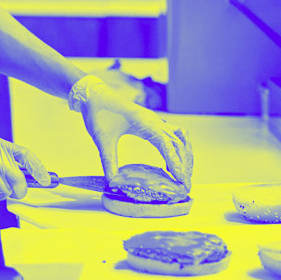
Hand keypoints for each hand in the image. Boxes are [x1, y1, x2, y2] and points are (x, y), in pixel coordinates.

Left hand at [68, 75, 192, 189]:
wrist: (94, 95)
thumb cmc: (97, 113)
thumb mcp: (101, 138)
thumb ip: (108, 159)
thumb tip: (112, 181)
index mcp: (142, 121)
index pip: (166, 143)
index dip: (175, 161)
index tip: (180, 178)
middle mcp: (153, 120)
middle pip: (178, 141)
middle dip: (184, 162)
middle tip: (186, 183)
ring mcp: (154, 120)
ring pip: (179, 137)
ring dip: (184, 154)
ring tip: (184, 173)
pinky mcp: (152, 122)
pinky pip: (173, 134)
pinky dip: (178, 147)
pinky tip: (172, 161)